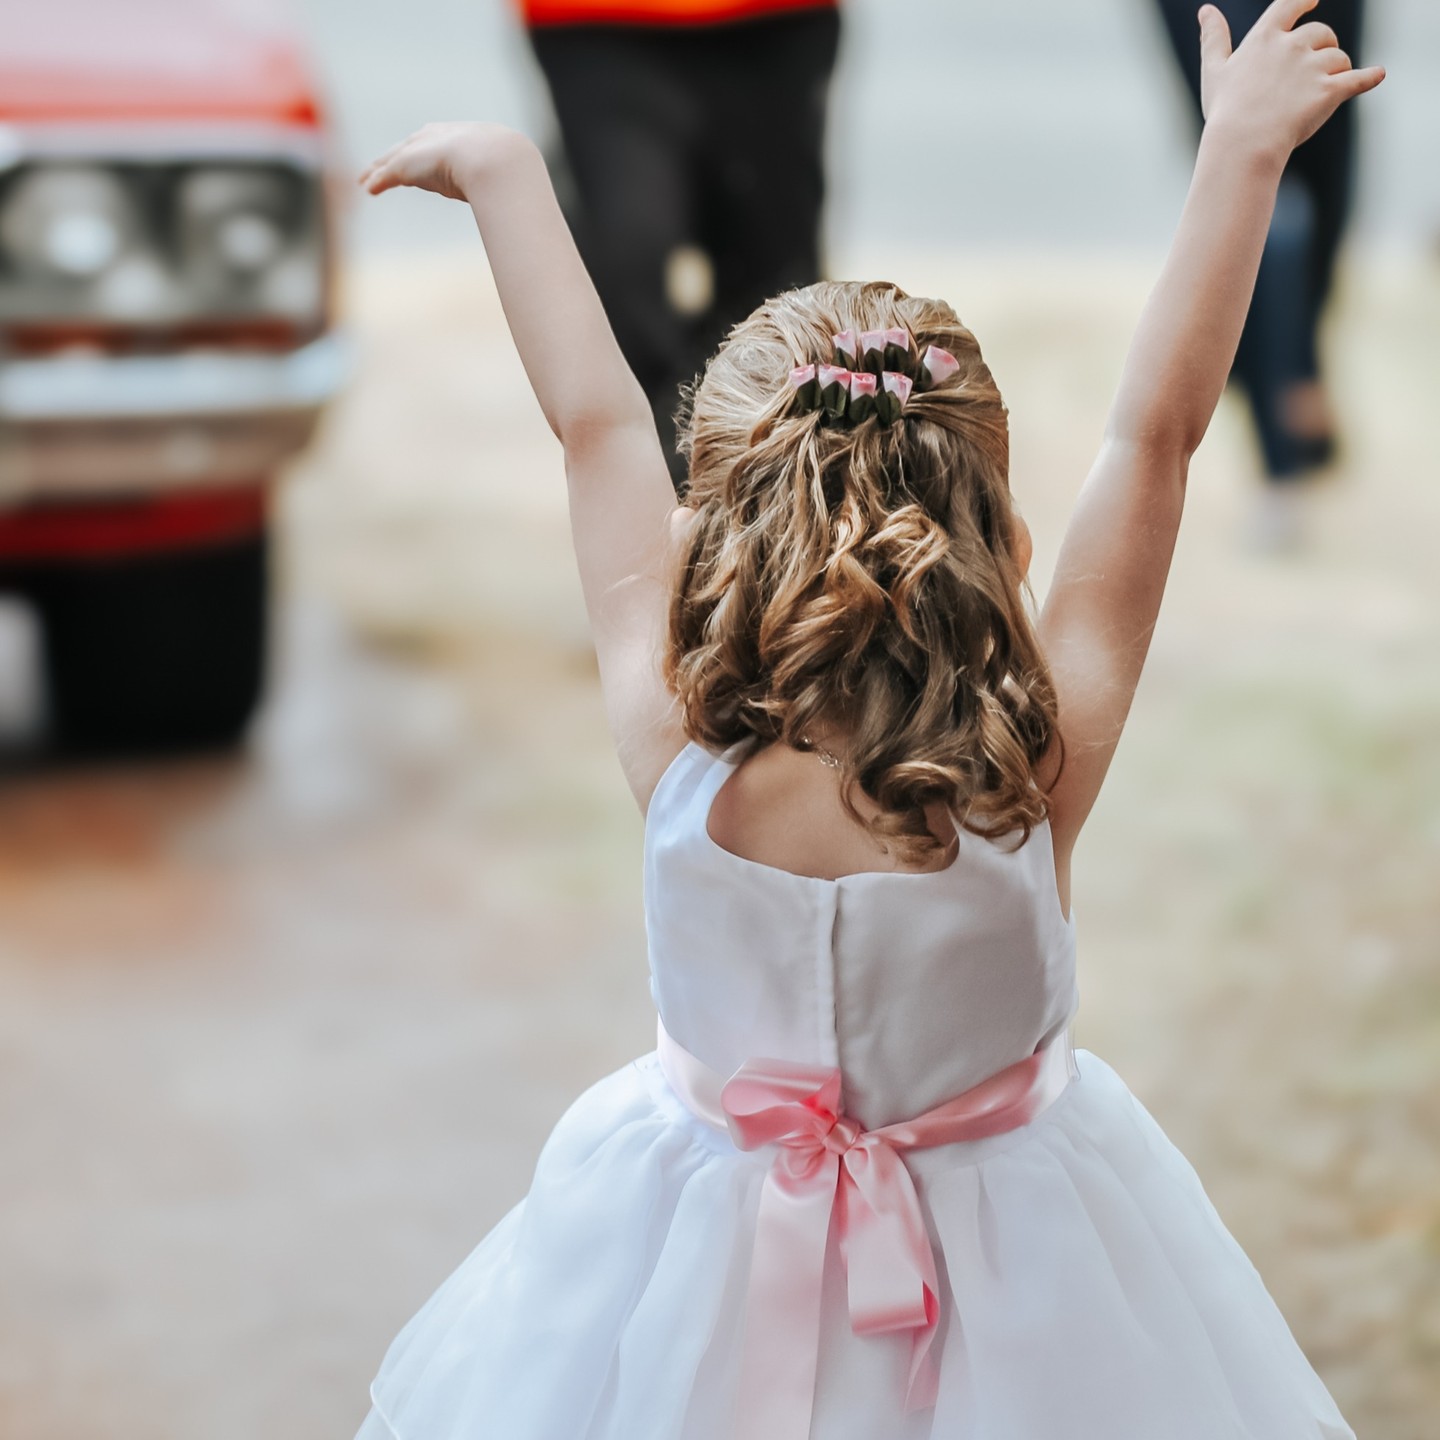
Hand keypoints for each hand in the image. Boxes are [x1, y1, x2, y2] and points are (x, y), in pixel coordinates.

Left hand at [359, 122, 528, 201]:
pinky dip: (376, 181)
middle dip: (392, 158)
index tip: (415, 160)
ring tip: (365, 180)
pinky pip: (385, 175)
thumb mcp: (496, 176)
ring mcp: (418, 151)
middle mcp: (431, 138)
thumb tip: (511, 204)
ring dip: (376, 171)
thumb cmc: (502, 168)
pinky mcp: (405, 165)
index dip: (422, 153)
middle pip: (405, 148)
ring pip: (390, 161)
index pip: (432, 144)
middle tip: (380, 167)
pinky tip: (367, 189)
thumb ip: (494, 185)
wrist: (491, 160)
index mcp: (454, 136)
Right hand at [1198, 0, 1383, 159]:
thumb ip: (1213, 38)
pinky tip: (1377, 75)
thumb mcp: (1214, 71)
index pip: (1289, 4)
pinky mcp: (1330, 91)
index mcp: (1265, 38)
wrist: (1243, 144)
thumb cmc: (1224, 111)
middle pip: (1322, 33)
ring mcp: (1313, 68)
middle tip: (1318, 63)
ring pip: (1338, 58)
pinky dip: (1369, 77)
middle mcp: (1292, 46)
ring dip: (1338, 69)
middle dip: (1324, 45)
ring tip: (1325, 89)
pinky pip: (1358, 80)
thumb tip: (1205, 9)